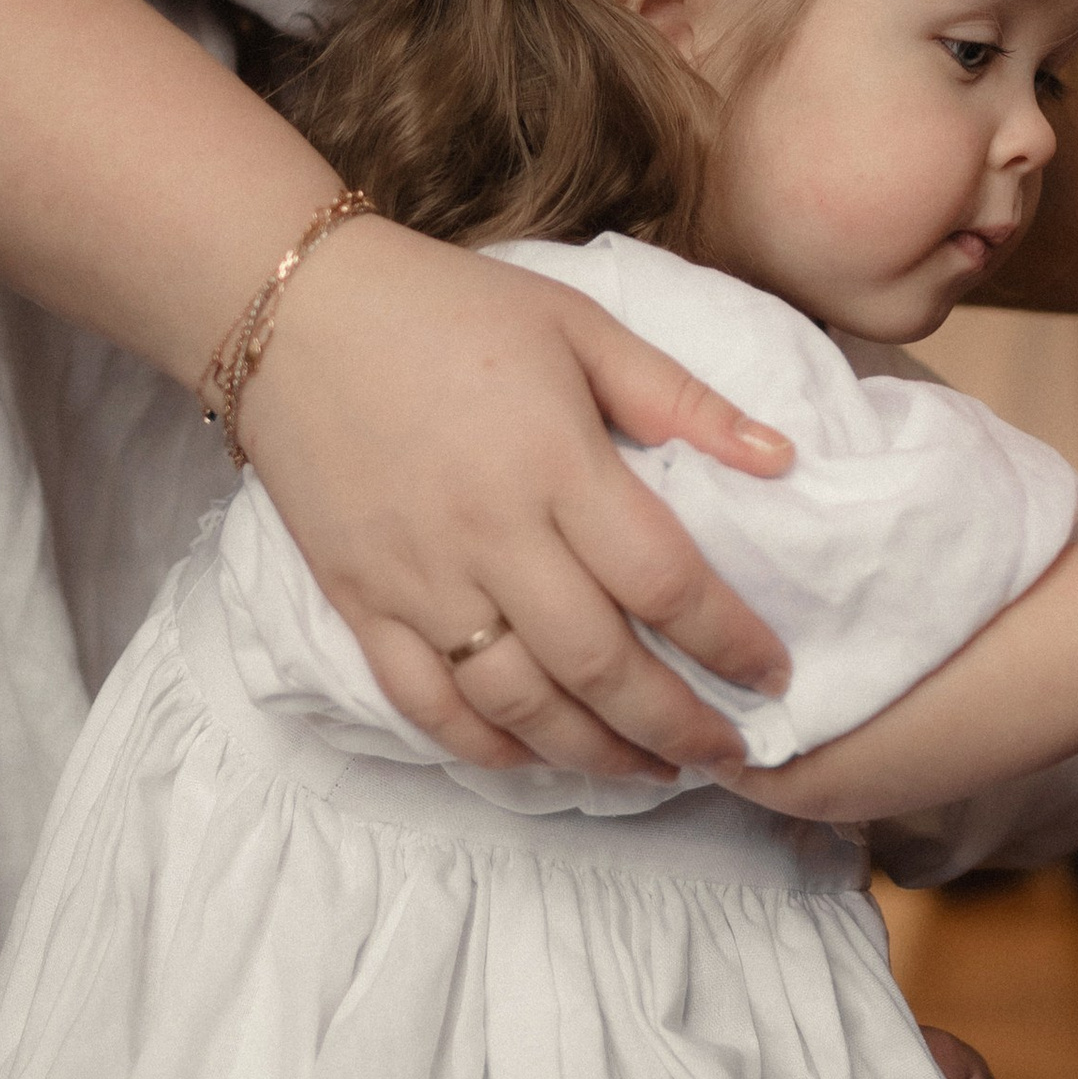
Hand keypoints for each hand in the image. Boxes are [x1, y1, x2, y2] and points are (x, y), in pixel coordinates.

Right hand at [240, 220, 795, 783]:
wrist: (293, 311)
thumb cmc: (448, 308)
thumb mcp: (579, 325)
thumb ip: (681, 398)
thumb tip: (784, 459)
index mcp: (555, 463)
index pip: (663, 580)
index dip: (728, 640)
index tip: (773, 675)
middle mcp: (489, 536)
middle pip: (598, 663)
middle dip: (677, 723)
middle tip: (731, 752)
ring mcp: (419, 579)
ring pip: (517, 702)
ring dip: (594, 753)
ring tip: (652, 770)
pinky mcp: (359, 601)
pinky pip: (425, 702)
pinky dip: (485, 746)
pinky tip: (536, 760)